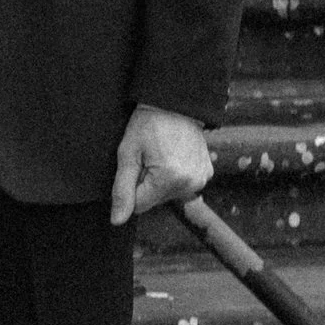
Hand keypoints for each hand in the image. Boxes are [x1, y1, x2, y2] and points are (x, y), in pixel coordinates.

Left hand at [110, 104, 212, 226]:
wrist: (175, 104)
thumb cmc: (148, 125)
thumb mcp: (128, 154)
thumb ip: (122, 189)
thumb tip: (117, 221)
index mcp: (169, 180)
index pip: (139, 205)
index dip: (132, 186)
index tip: (137, 164)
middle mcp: (190, 184)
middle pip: (155, 200)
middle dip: (147, 183)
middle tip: (149, 156)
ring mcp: (201, 179)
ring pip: (168, 194)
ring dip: (161, 180)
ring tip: (161, 154)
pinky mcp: (207, 174)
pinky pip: (183, 185)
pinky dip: (175, 175)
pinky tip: (174, 155)